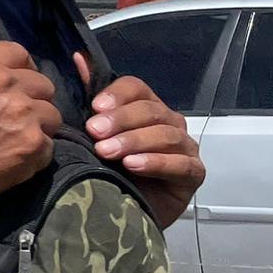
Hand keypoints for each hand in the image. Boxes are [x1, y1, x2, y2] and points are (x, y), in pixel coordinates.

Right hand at [0, 42, 58, 205]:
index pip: (20, 54)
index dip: (22, 70)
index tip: (19, 84)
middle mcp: (8, 84)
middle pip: (44, 85)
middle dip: (33, 100)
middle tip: (16, 117)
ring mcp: (24, 115)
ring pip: (52, 115)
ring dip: (38, 126)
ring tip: (16, 139)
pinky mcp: (33, 146)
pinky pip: (49, 146)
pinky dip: (34, 154)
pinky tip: (12, 158)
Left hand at [75, 54, 203, 228]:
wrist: (125, 214)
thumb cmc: (110, 170)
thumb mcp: (96, 135)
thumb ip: (91, 97)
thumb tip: (79, 57)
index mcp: (146, 107)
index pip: (137, 87)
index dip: (117, 95)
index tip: (94, 107)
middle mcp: (169, 122)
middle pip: (151, 109)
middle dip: (121, 120)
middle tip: (94, 132)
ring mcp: (185, 147)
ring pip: (165, 134)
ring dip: (134, 141)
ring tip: (107, 152)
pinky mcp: (194, 174)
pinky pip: (180, 164)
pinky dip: (156, 162)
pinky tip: (133, 165)